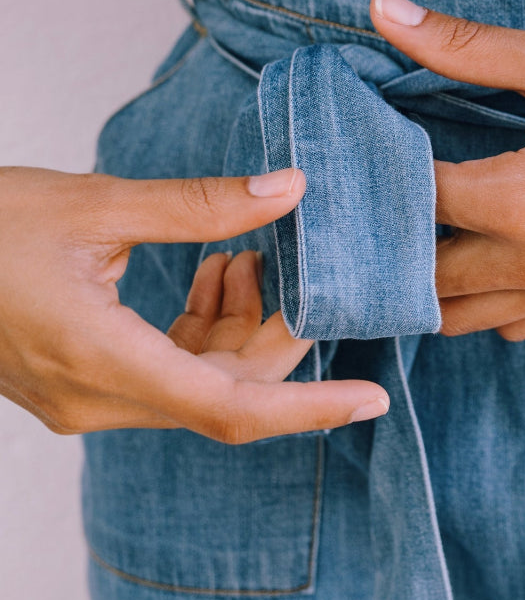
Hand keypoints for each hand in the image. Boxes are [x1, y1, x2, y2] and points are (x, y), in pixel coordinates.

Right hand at [0, 166, 388, 440]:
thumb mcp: (95, 202)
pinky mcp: (77, 382)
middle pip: (223, 392)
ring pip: (196, 382)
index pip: (230, 408)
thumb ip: (199, 206)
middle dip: (276, 336)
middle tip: (298, 266)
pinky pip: (164, 371)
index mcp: (100, 360)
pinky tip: (212, 267)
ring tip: (244, 251)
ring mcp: (83, 398)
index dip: (310, 407)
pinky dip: (200, 328)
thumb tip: (291, 191)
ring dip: (236, 325)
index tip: (372, 398)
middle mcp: (95, 399)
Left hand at [370, 0, 524, 339]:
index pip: (406, 202)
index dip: (370, 173)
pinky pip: (514, 324)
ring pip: (461, 317)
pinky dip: (484, 300)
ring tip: (419, 227)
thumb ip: (468, 46)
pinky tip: (486, 250)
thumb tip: (382, 10)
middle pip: (420, 276)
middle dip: (388, 239)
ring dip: (429, 280)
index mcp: (520, 202)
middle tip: (372, 194)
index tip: (355, 145)